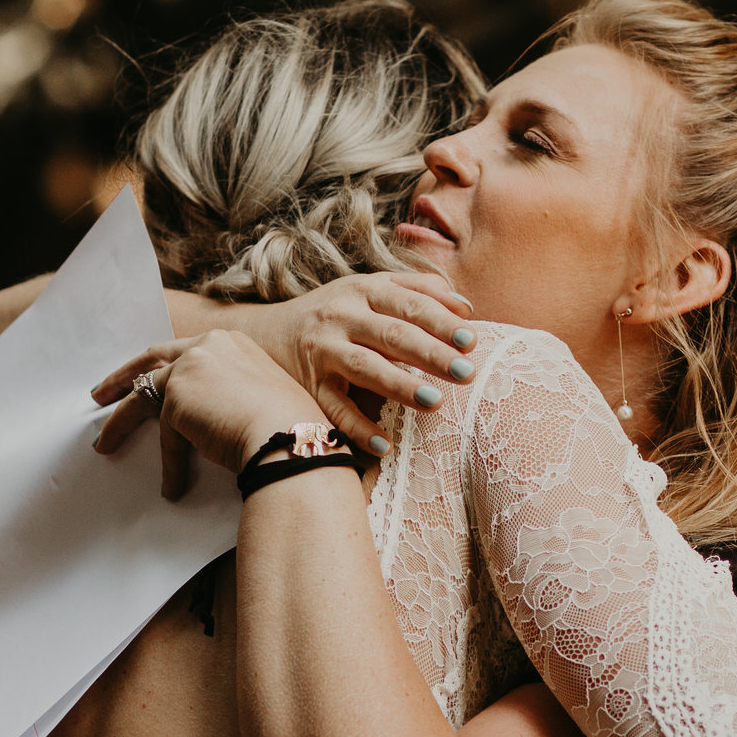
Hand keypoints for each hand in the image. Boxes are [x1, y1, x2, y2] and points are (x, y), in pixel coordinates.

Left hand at [91, 329, 326, 496]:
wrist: (291, 436)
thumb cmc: (292, 425)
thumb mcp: (265, 396)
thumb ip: (236, 394)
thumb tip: (218, 419)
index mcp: (232, 343)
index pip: (186, 351)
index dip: (164, 367)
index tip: (150, 378)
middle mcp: (208, 346)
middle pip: (153, 360)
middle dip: (124, 377)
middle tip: (103, 394)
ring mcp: (189, 369)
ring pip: (143, 396)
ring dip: (120, 421)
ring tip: (105, 443)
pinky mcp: (176, 400)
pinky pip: (165, 437)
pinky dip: (168, 464)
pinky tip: (171, 487)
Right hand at [230, 274, 478, 453]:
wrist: (265, 333)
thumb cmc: (336, 312)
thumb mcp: (370, 291)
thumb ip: (418, 291)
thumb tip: (466, 307)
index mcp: (364, 291)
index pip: (410, 304)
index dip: (442, 322)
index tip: (472, 341)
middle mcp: (342, 317)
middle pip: (392, 334)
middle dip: (431, 353)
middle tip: (466, 372)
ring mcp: (323, 350)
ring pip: (365, 367)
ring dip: (400, 385)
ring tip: (435, 402)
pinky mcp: (308, 384)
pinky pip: (335, 409)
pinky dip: (357, 428)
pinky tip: (384, 446)